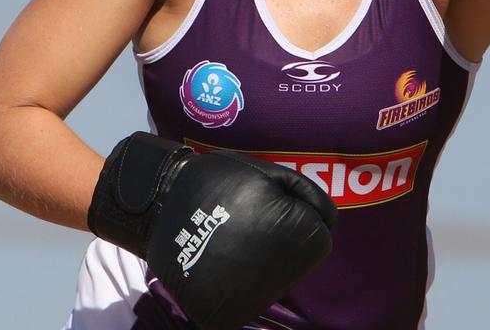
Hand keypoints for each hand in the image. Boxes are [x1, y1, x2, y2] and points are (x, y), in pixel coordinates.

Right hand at [88, 132, 336, 328]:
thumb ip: (307, 196)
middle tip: (247, 218)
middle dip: (280, 237)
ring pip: (270, 279)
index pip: (318, 235)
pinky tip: (219, 256)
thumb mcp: (271, 173)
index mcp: (296, 238)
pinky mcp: (222, 316)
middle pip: (296, 260)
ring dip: (259, 260)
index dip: (295, 213)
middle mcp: (278, 278)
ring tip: (231, 235)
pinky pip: (243, 297)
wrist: (160, 202)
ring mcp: (249, 302)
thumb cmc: (222, 181)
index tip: (266, 201)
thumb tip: (328, 222)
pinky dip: (236, 279)